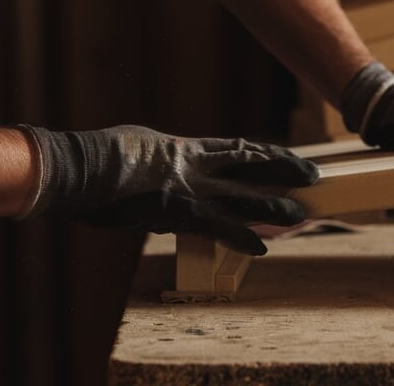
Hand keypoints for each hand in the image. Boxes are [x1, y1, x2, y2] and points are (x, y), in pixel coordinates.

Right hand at [16, 124, 319, 255]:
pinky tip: (262, 246)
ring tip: (300, 213)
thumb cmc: (100, 156)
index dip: (265, 153)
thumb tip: (167, 161)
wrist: (81, 168)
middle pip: (249, 167)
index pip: (236, 148)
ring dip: (272, 207)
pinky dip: (241, 237)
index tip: (287, 155)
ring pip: (242, 197)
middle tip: (312, 175)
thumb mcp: (138, 147)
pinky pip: (217, 227)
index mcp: (184, 148)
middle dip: (282, 171)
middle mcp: (193, 165)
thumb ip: (161, 157)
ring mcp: (188, 189)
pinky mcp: (176, 213)